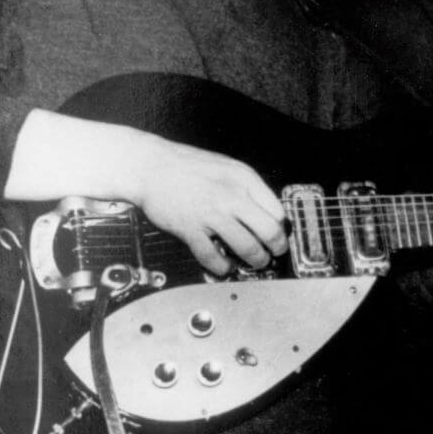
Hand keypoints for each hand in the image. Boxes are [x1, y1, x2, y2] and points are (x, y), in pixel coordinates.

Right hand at [6, 110, 287, 275]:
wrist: (151, 166)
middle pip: (269, 231)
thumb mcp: (228, 168)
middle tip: (274, 254)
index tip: (280, 236)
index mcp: (245, 180)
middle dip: (276, 249)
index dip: (282, 228)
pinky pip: (213, 257)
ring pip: (247, 247)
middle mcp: (232, 196)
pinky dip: (223, 268)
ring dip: (255, 261)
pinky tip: (225, 268)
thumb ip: (249, 188)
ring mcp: (211, 214)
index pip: (277, 211)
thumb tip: (270, 212)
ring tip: (255, 263)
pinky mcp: (190, 229)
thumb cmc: (190, 167)